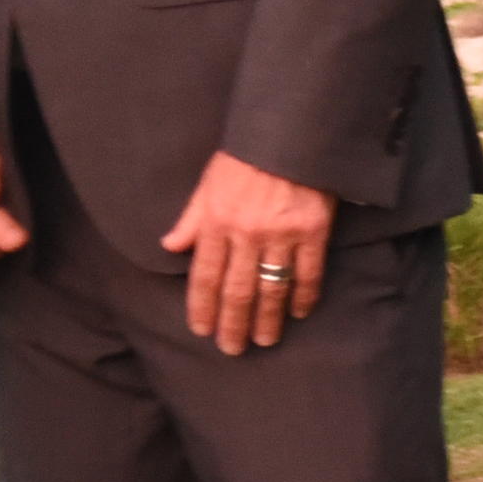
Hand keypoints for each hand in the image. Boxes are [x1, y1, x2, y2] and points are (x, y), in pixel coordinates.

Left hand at [161, 152, 331, 355]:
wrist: (291, 132)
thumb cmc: (245, 156)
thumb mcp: (208, 182)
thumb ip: (191, 218)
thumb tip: (169, 246)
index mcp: (217, 221)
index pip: (205, 276)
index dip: (202, 307)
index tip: (202, 330)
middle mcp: (247, 233)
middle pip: (237, 291)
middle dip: (233, 324)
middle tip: (232, 349)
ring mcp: (282, 234)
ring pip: (272, 288)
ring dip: (267, 319)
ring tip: (264, 340)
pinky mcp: (313, 231)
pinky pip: (308, 273)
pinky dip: (303, 296)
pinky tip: (298, 313)